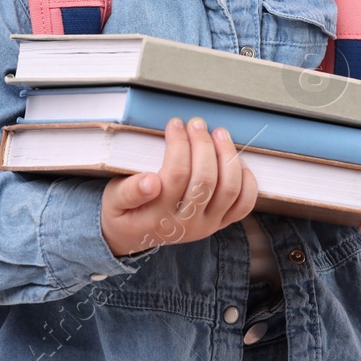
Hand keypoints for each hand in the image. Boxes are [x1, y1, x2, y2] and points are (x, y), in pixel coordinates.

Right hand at [101, 117, 258, 256]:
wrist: (134, 237)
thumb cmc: (124, 211)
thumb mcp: (113, 202)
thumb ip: (129, 192)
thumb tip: (150, 182)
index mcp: (158, 218)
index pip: (176, 175)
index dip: (179, 144)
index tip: (175, 123)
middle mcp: (186, 225)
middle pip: (205, 180)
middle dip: (203, 144)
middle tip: (196, 123)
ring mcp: (207, 225)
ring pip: (229, 189)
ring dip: (227, 155)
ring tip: (218, 132)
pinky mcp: (221, 223)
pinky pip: (244, 204)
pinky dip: (247, 180)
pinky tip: (234, 159)